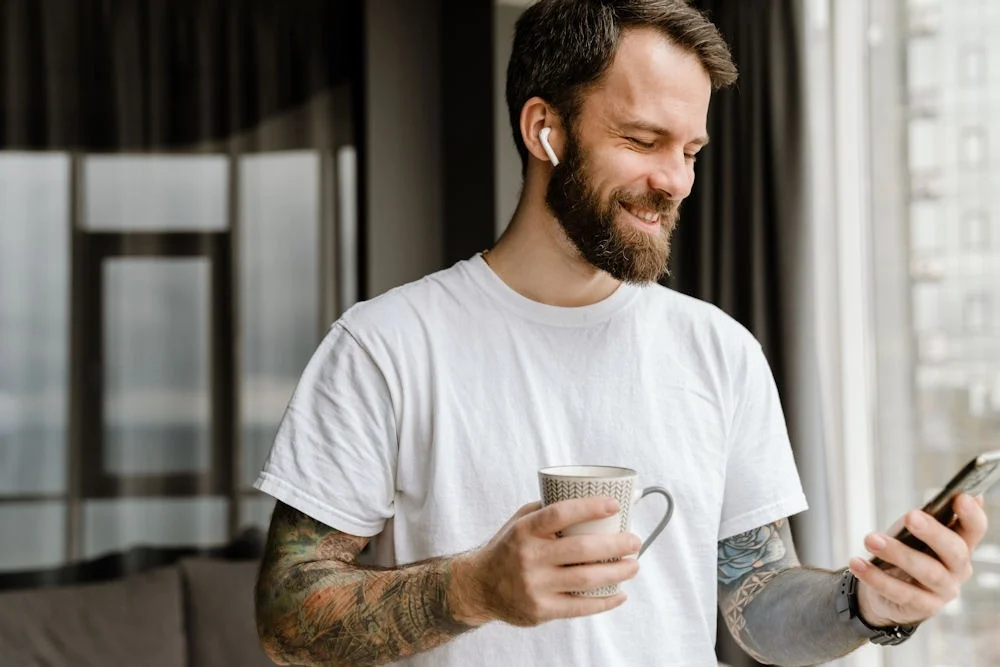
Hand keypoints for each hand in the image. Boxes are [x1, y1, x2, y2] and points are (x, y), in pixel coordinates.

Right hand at [449, 498, 641, 626]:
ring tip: (633, 566)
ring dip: (617, 572)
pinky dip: (605, 601)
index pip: (560, 513)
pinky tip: (620, 594)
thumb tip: (593, 497)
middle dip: (616, 545)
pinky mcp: (541, 610)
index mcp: (525, 530)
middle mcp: (529, 557)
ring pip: (586, 579)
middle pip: (581, 549)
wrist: (478, 587)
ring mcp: (535, 586)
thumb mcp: (520, 522)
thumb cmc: (509, 547)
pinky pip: (580, 607)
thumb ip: (548, 510)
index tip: (614, 505)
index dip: (589, 508)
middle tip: (635, 541)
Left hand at [849, 493, 987, 626]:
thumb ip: (934, 516)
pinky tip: (857, 563)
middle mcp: (958, 569)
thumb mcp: (915, 531)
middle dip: (933, 532)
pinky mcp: (923, 607)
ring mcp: (943, 591)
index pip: (974, 529)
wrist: (886, 588)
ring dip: (897, 553)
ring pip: (926, 572)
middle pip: (954, 551)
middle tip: (911, 516)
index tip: (961, 497)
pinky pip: (900, 591)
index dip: (971, 515)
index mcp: (961, 544)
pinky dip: (876, 577)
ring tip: (870, 539)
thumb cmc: (907, 550)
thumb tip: (965, 495)